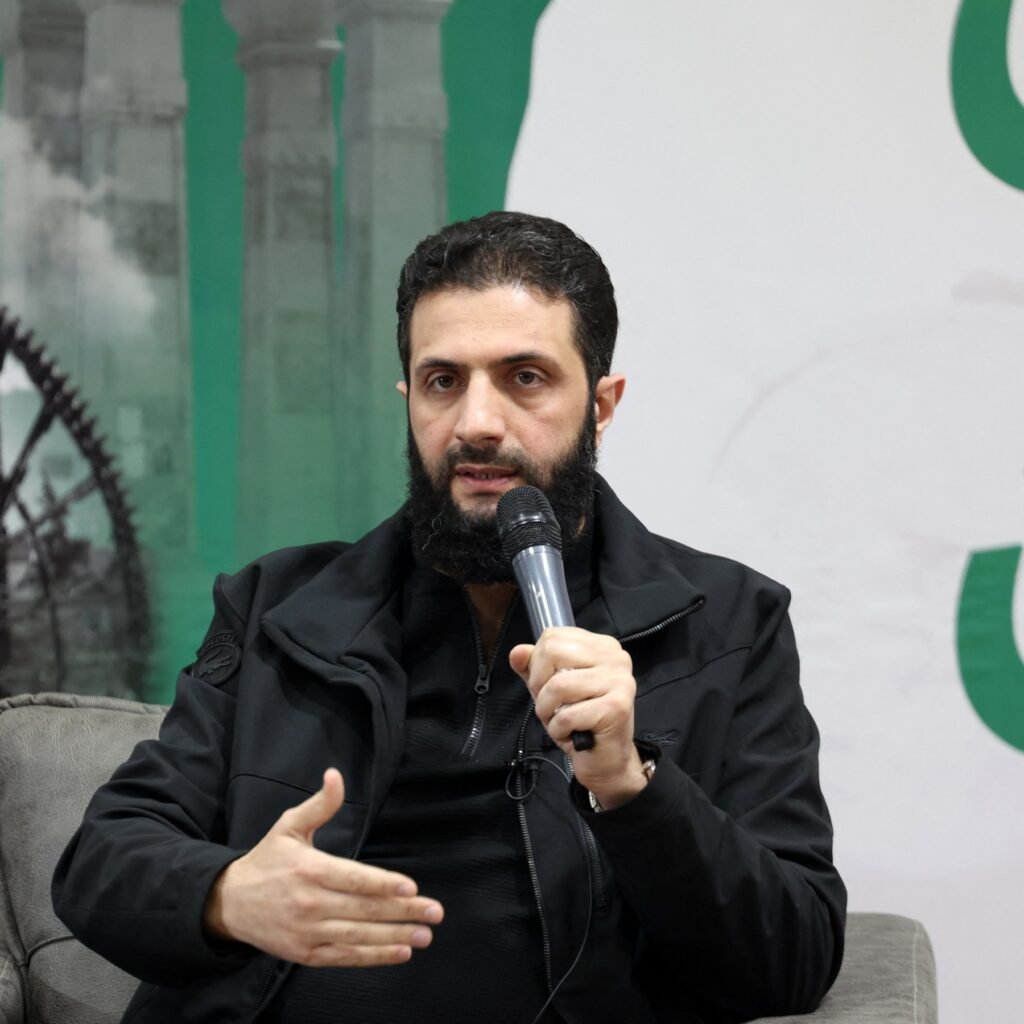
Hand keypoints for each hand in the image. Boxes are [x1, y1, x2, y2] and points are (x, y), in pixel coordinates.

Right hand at [203, 768, 443, 966]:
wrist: (229, 903)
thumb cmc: (267, 860)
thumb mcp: (289, 826)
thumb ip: (319, 805)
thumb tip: (336, 776)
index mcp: (309, 870)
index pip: (353, 879)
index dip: (383, 884)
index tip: (412, 887)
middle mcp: (309, 904)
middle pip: (363, 910)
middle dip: (403, 911)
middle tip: (435, 912)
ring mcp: (308, 932)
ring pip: (358, 937)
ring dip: (395, 936)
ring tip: (425, 935)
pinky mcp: (305, 954)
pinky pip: (345, 957)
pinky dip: (373, 956)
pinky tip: (399, 951)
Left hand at [509, 627, 647, 810]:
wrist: (606, 761)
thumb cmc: (580, 722)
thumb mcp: (551, 690)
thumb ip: (533, 668)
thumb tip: (517, 652)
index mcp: (602, 646)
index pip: (553, 636)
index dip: (537, 663)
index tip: (546, 685)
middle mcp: (615, 657)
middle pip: (552, 652)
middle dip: (539, 685)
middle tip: (549, 706)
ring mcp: (619, 680)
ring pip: (557, 685)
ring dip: (547, 711)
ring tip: (559, 721)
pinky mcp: (617, 707)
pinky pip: (567, 715)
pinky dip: (559, 730)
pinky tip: (572, 734)